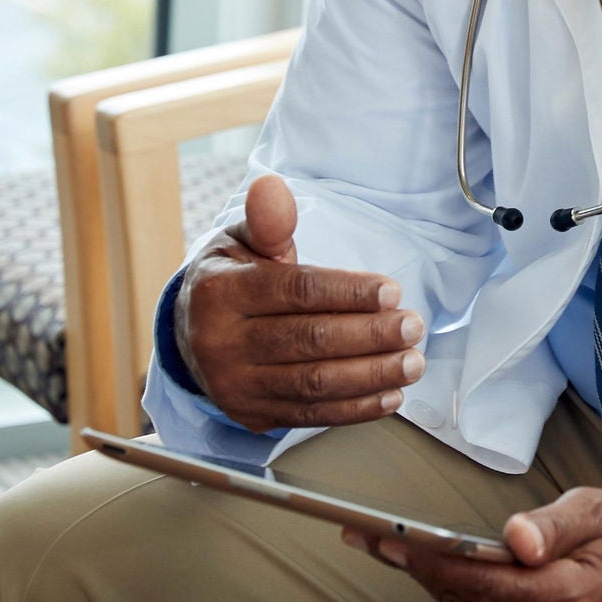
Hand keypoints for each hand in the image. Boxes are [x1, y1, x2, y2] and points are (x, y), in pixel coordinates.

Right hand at [177, 174, 423, 432]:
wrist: (189, 332)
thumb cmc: (232, 278)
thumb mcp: (241, 240)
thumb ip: (268, 221)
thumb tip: (271, 186)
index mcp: (220, 291)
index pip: (295, 291)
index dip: (348, 292)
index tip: (392, 291)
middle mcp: (221, 342)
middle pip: (308, 340)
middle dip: (370, 335)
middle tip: (413, 327)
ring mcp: (234, 385)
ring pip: (313, 383)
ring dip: (371, 375)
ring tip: (412, 362)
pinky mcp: (251, 414)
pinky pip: (311, 414)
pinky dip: (356, 408)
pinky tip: (391, 395)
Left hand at [348, 487, 601, 601]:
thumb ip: (555, 525)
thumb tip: (513, 538)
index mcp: (569, 597)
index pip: (483, 580)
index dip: (431, 560)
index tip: (387, 540)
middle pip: (466, 600)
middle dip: (417, 568)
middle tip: (367, 538)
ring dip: (434, 583)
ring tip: (392, 549)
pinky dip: (462, 597)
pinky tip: (441, 571)